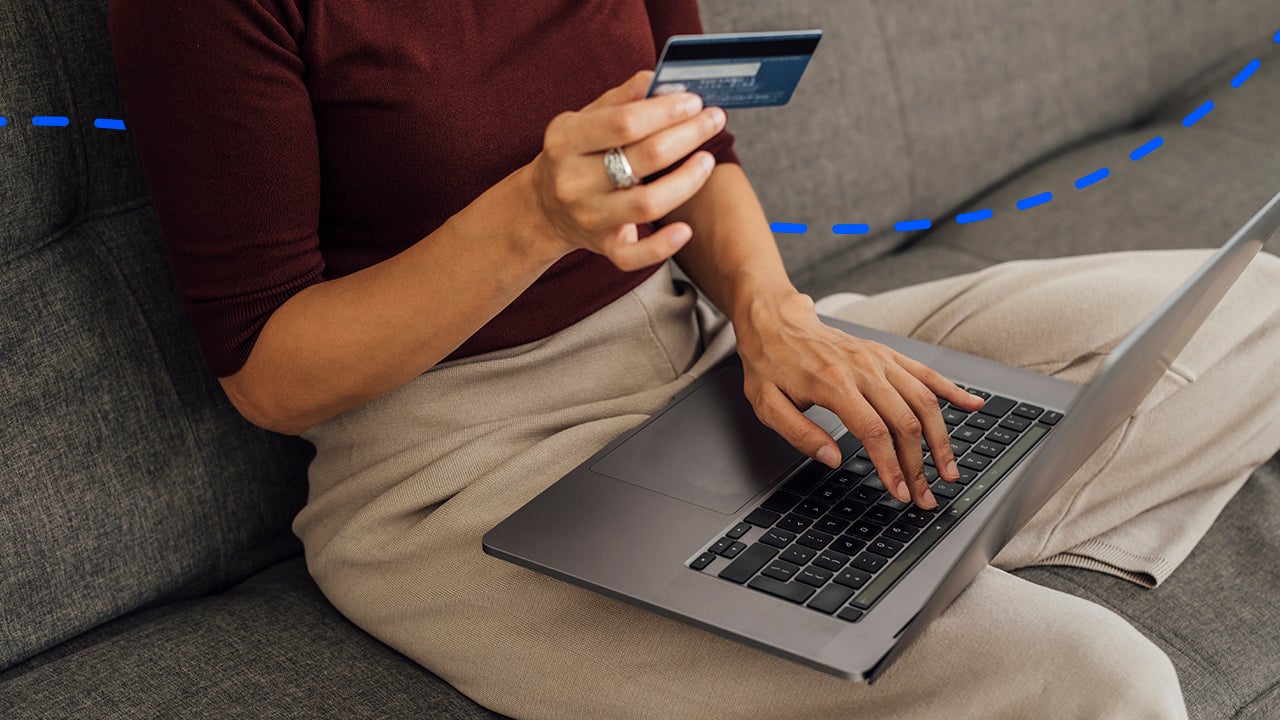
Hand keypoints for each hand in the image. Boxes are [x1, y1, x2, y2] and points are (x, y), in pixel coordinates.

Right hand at [525, 71, 725, 270]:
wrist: (543, 208)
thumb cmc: (576, 154)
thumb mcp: (586, 118)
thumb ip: (624, 98)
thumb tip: (665, 82)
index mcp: (565, 139)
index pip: (624, 122)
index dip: (665, 111)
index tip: (694, 101)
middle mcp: (573, 180)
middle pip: (643, 158)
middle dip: (687, 135)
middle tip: (714, 120)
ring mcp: (587, 217)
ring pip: (647, 204)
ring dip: (686, 181)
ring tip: (707, 160)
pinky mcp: (602, 247)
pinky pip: (634, 256)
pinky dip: (662, 247)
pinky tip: (685, 230)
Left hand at [736, 292, 985, 509]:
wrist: (775, 321)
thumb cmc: (770, 364)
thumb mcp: (767, 404)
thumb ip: (799, 433)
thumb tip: (833, 459)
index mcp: (834, 384)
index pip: (875, 433)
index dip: (891, 467)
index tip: (900, 492)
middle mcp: (864, 369)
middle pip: (906, 422)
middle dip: (920, 464)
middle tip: (926, 496)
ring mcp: (879, 360)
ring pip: (923, 401)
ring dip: (941, 438)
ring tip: (949, 469)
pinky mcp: (887, 354)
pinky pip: (926, 372)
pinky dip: (952, 390)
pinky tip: (972, 406)